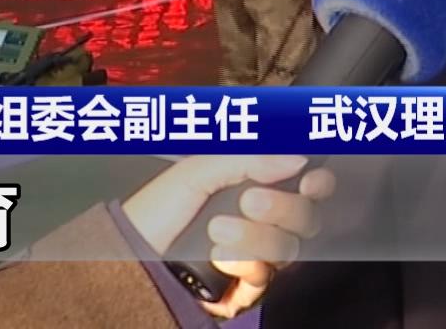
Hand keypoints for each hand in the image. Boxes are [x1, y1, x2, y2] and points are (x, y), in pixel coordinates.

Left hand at [122, 154, 334, 319]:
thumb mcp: (196, 172)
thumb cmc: (153, 213)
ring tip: (216, 232)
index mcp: (253, 186)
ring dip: (255, 238)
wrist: (129, 261)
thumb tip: (296, 156)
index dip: (317, 182)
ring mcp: (256, 257)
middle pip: (306, 217)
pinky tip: (218, 261)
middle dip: (283, 208)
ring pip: (289, 249)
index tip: (310, 181)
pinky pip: (267, 280)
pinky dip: (244, 268)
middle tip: (250, 202)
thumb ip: (248, 159)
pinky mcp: (246, 289)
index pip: (304, 183)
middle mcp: (262, 222)